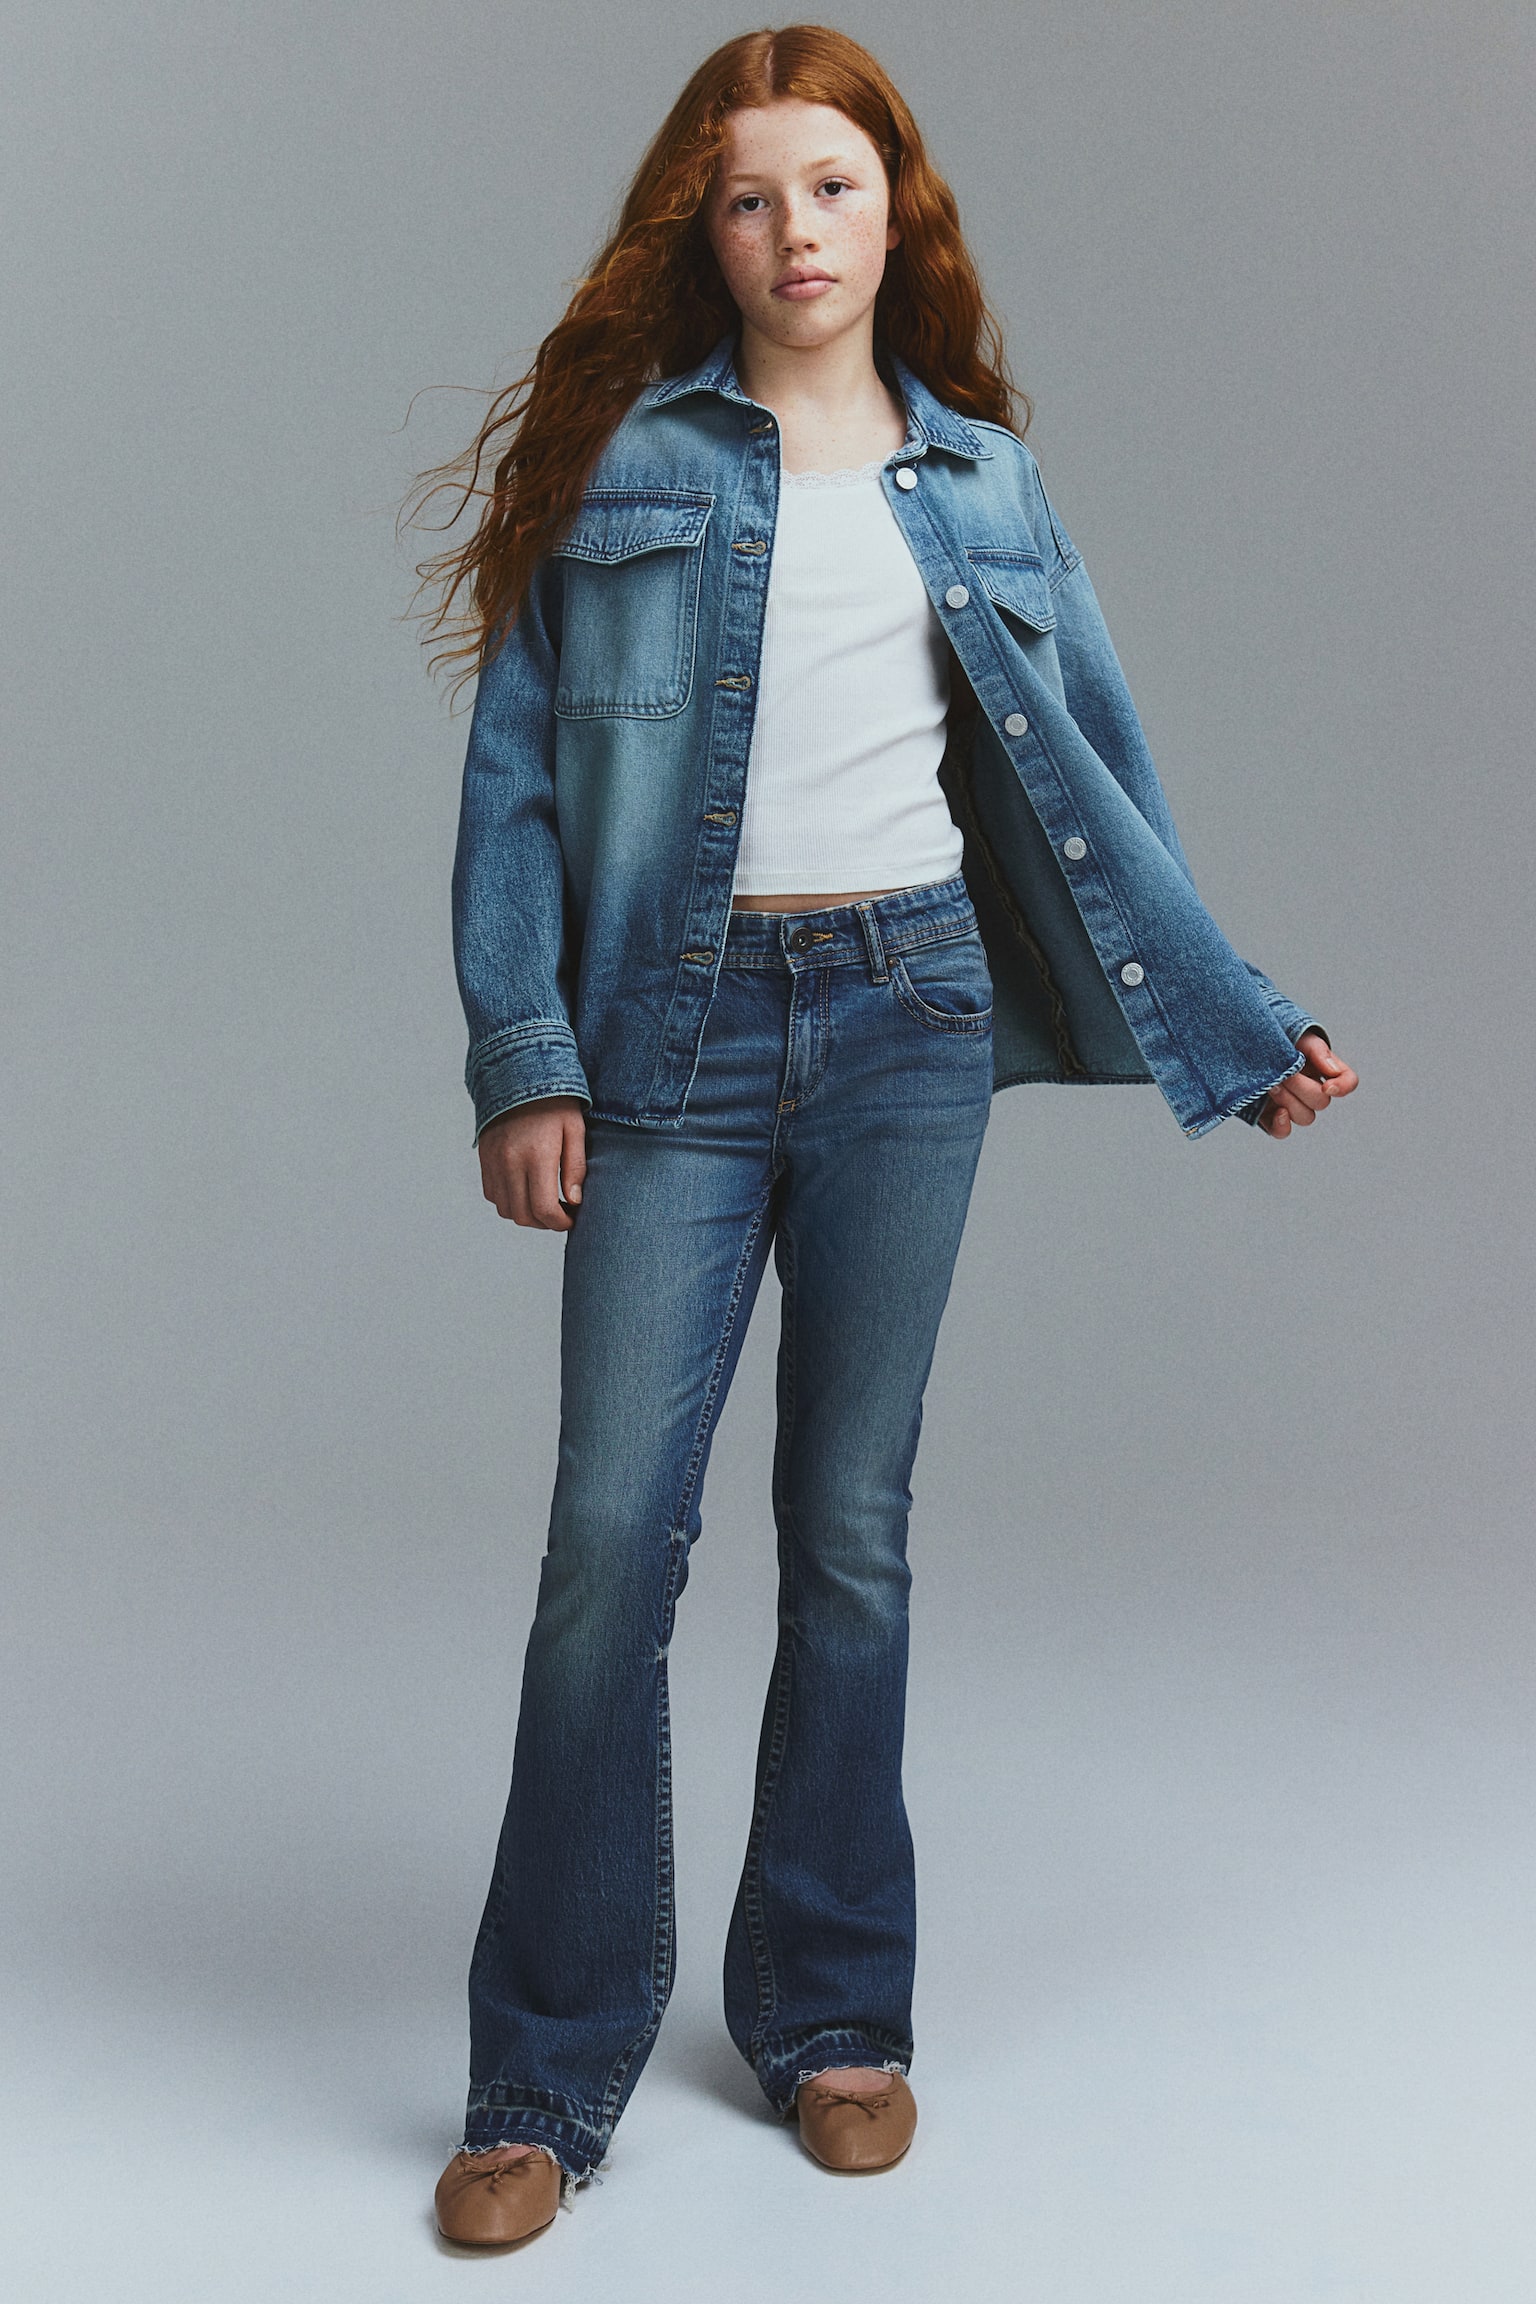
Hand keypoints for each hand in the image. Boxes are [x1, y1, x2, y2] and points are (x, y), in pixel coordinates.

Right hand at [477, 1096, 586, 1227]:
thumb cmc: (555, 1101)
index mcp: (537, 1155)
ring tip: (544, 1204)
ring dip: (525, 1214)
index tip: (572, 1218)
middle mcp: (510, 1161)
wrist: (519, 1072)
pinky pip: (492, 1193)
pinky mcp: (484, 1157)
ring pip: (505, 1209)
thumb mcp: (575, 1130)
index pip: (543, 1208)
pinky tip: (525, 1191)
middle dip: (544, 1223)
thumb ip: (575, 1168)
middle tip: (560, 1214)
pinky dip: (508, 1201)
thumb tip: (574, 1201)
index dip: (560, 1222)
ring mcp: (494, 1160)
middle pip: (523, 1215)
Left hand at [1259, 1031, 1358, 1138]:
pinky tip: (1277, 1111)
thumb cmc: (1274, 1037)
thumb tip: (1333, 1072)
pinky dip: (1282, 1125)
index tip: (1326, 1085)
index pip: (1347, 1081)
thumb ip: (1317, 1050)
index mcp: (1322, 1068)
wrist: (1241, 1043)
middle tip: (1284, 1074)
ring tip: (1272, 1084)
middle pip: (1322, 1102)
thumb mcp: (1298, 1035)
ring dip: (1289, 1101)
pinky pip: (1282, 1132)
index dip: (1343, 1087)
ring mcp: (1291, 1105)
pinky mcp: (1270, 1116)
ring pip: (1305, 1117)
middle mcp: (1311, 1089)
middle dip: (1302, 1088)